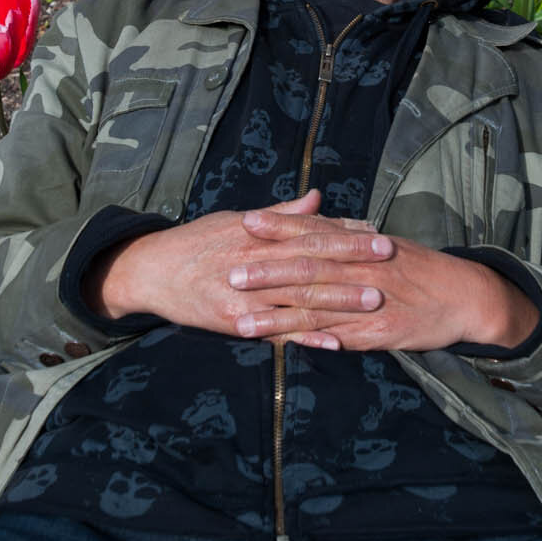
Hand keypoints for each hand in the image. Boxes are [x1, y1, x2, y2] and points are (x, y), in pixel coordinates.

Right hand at [90, 190, 392, 345]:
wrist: (151, 271)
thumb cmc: (197, 241)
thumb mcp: (235, 219)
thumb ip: (281, 214)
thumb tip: (317, 198)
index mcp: (257, 234)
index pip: (309, 232)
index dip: (345, 232)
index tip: (376, 231)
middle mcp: (254, 262)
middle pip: (311, 261)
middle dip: (353, 261)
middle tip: (390, 260)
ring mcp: (245, 295)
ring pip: (299, 298)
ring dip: (340, 300)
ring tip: (376, 300)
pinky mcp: (234, 322)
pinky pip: (277, 333)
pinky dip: (307, 338)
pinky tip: (336, 343)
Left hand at [230, 214, 539, 352]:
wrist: (468, 296)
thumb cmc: (423, 269)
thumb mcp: (387, 244)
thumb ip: (349, 235)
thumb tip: (316, 219)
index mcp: (365, 245)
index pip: (316, 232)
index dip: (281, 226)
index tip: (246, 221)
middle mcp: (366, 269)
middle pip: (310, 269)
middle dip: (268, 272)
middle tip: (230, 273)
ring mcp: (373, 302)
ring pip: (317, 308)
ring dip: (276, 317)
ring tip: (240, 323)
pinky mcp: (382, 332)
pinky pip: (342, 337)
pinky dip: (314, 341)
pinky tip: (285, 347)